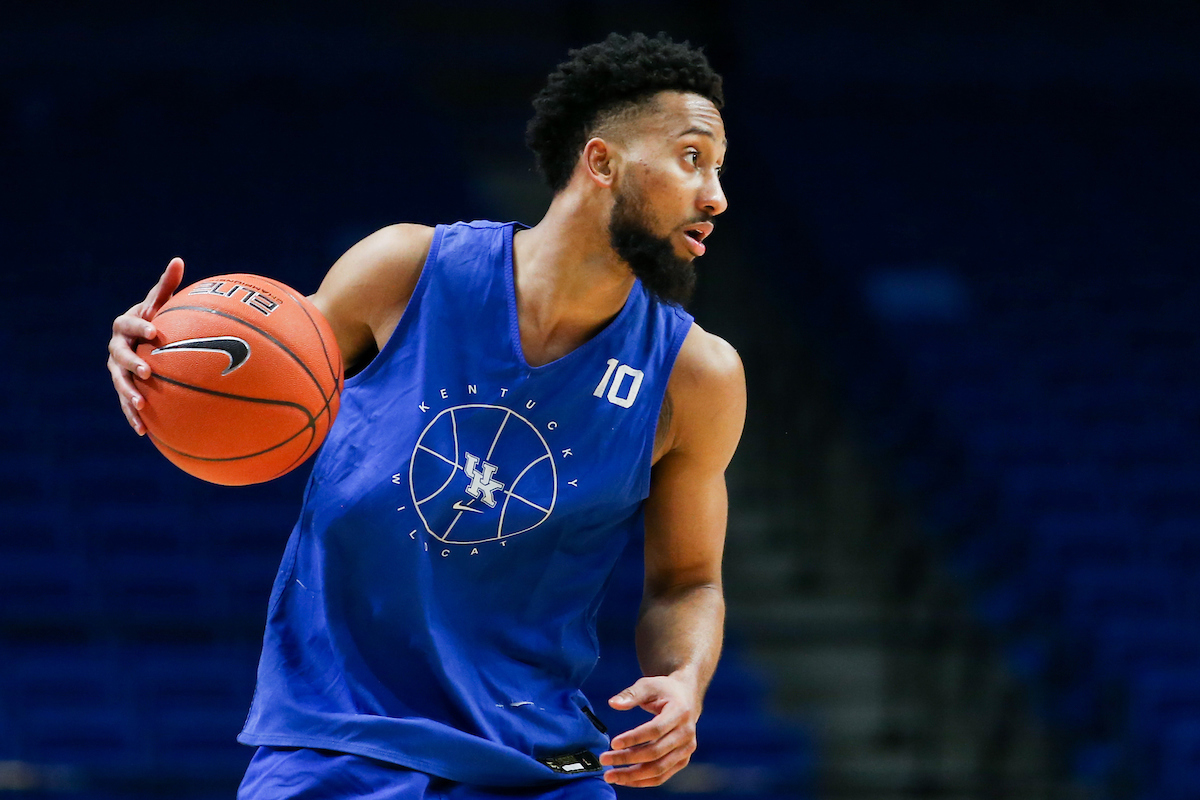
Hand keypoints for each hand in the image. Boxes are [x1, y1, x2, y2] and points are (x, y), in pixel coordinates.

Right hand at [107, 257, 184, 434]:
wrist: (143, 342)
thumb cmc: (156, 319)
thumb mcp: (161, 304)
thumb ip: (167, 286)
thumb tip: (178, 259)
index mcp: (125, 325)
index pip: (129, 323)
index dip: (140, 326)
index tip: (155, 330)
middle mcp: (116, 348)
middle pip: (119, 356)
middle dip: (131, 363)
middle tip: (146, 370)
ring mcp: (117, 370)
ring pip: (119, 383)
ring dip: (129, 394)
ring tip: (142, 404)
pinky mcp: (124, 388)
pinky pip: (126, 403)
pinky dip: (133, 416)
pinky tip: (144, 432)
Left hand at [599, 674, 698, 786]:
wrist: (686, 697)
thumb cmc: (664, 690)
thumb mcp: (648, 685)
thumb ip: (631, 694)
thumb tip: (613, 703)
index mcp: (680, 712)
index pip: (655, 729)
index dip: (634, 738)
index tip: (613, 743)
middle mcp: (686, 734)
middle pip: (655, 753)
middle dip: (628, 758)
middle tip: (604, 759)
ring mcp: (686, 749)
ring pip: (658, 769)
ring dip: (633, 775)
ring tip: (610, 775)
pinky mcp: (682, 760)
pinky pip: (662, 776)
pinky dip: (642, 780)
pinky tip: (624, 779)